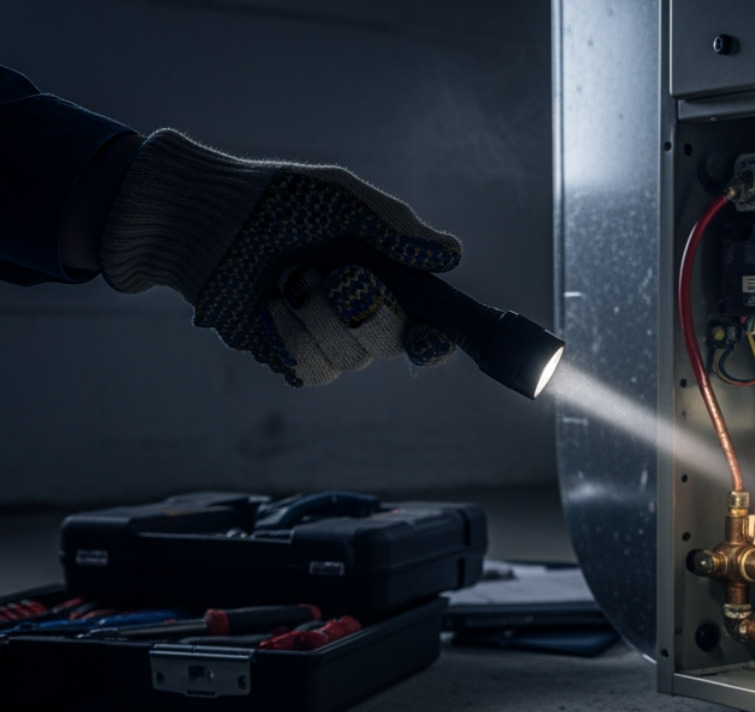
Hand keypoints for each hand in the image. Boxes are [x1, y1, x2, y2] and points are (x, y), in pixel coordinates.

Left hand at [100, 130, 461, 385]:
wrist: (202, 217)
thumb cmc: (274, 198)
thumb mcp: (341, 199)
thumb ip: (396, 227)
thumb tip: (451, 256)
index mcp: (386, 276)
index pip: (430, 322)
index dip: (437, 339)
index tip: (428, 339)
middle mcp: (360, 313)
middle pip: (392, 343)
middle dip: (367, 313)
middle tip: (337, 276)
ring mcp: (323, 337)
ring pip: (348, 358)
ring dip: (317, 318)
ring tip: (288, 281)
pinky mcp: (285, 354)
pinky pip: (307, 369)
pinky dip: (288, 337)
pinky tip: (269, 307)